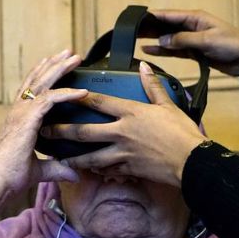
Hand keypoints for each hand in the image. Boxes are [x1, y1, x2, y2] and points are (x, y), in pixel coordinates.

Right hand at [0, 50, 88, 194]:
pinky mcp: (27, 119)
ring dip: (60, 69)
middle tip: (68, 53)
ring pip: (43, 84)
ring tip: (74, 57)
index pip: (30, 90)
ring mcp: (21, 113)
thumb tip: (74, 174)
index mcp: (18, 119)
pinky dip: (67, 93)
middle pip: (37, 80)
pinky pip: (50, 100)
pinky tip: (82, 91)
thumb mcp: (40, 170)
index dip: (42, 76)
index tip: (53, 65)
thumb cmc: (11, 176)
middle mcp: (18, 111)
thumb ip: (57, 168)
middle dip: (53, 65)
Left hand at [39, 62, 206, 186]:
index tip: (61, 93)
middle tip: (45, 131)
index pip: (99, 102)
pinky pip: (107, 169)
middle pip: (85, 132)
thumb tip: (144, 67)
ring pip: (91, 156)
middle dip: (63, 131)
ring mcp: (124, 153)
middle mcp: (122, 133)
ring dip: (73, 157)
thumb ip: (152, 86)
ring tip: (58, 157)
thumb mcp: (168, 105)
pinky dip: (95, 170)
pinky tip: (86, 170)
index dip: (78, 96)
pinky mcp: (129, 169)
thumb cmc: (182, 132)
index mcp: (131, 113)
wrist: (193, 162)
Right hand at [142, 9, 238, 77]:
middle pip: (165, 26)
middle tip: (130, 32)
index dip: (152, 17)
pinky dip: (162, 51)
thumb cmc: (233, 44)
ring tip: (135, 41)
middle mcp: (191, 26)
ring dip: (153, 40)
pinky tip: (149, 51)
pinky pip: (174, 50)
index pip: (169, 15)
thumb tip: (162, 41)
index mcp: (195, 17)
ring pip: (168, 39)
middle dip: (149, 28)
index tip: (137, 19)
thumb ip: (183, 40)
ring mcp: (192, 39)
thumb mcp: (207, 41)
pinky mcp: (194, 52)